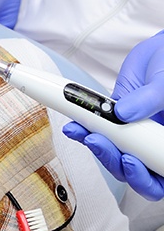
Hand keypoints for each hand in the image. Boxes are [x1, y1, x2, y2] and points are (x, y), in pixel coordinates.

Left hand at [62, 30, 163, 199]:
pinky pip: (100, 131)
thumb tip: (122, 113)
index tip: (129, 160)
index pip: (160, 173)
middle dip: (114, 161)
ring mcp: (134, 133)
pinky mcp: (116, 120)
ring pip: (115, 154)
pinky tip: (74, 125)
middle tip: (97, 141)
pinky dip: (85, 130)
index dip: (145, 177)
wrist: (160, 52)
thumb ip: (150, 99)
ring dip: (96, 147)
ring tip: (80, 131)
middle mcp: (153, 143)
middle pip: (135, 170)